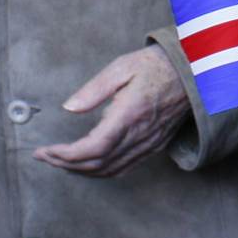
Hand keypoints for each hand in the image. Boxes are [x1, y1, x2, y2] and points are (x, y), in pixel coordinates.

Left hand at [35, 47, 189, 177]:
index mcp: (130, 114)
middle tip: (45, 156)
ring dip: (81, 171)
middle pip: (98, 164)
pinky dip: (101, 171)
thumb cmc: (156, 65)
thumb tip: (69, 108)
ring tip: (60, 161)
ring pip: (110, 170)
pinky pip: (124, 168)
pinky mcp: (153, 147)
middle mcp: (140, 135)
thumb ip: (94, 89)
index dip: (66, 155)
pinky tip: (87, 164)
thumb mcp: (122, 67)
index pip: (93, 148)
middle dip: (66, 164)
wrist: (192, 72)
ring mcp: (148, 144)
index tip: (45, 151)